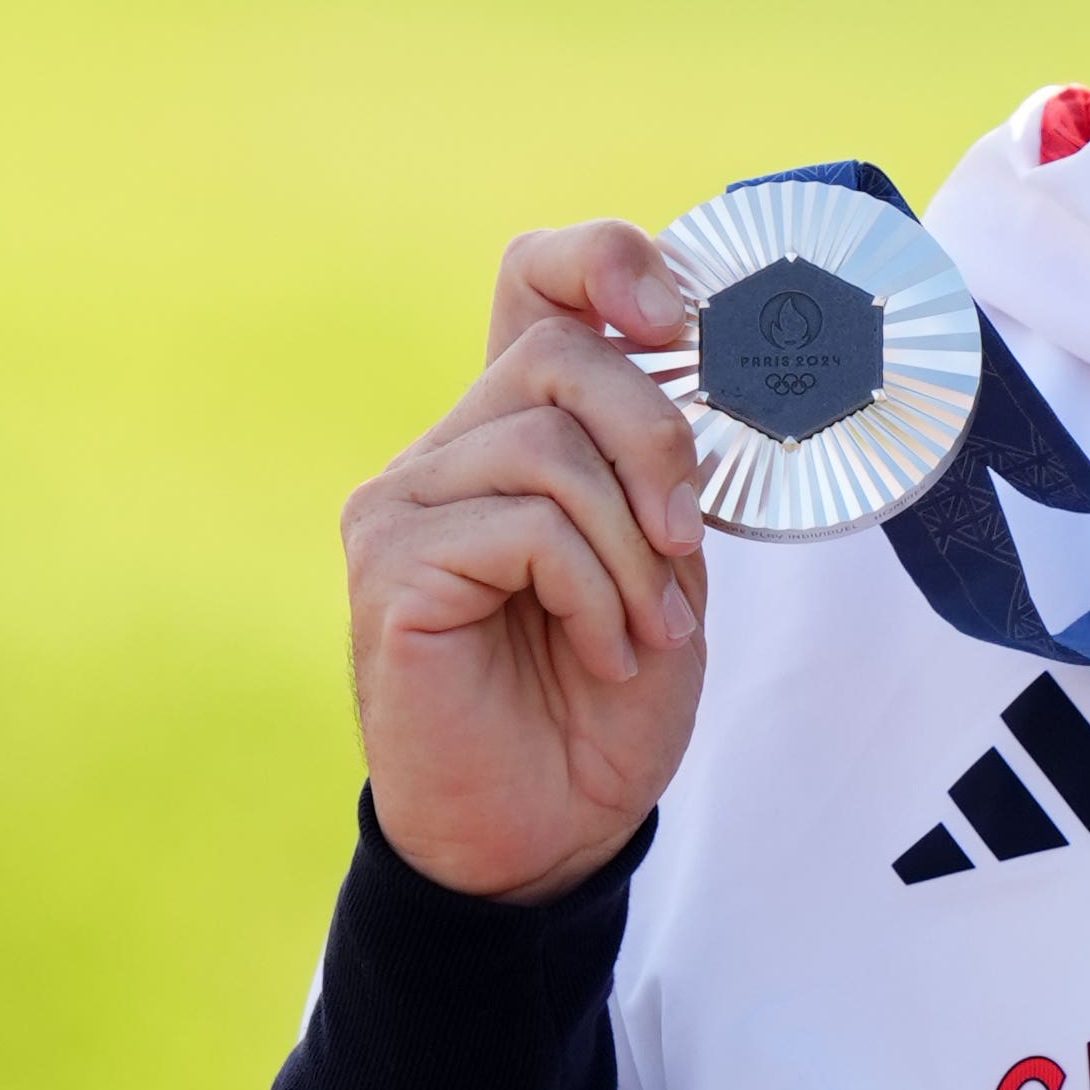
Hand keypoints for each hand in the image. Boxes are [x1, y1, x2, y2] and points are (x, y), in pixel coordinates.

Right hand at [344, 222, 708, 903]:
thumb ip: (662, 466)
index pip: (536, 279)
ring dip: (631, 548)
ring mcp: (403, 503)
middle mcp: (448, 448)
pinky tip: (600, 651)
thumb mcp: (664, 558)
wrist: (552, 828)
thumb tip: (699, 365)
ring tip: (643, 628)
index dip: (604, 262)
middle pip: (561, 354)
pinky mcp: (390, 566)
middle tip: (687, 545)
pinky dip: (592, 592)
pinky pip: (522, 528)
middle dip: (658, 442)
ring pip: (549, 446)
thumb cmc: (609, 693)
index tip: (677, 318)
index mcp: (519, 428)